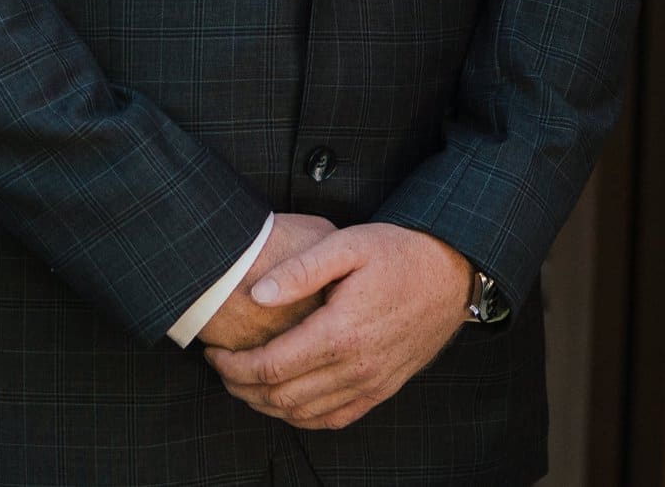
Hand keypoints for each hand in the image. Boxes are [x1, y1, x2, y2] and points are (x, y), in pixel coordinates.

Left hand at [201, 223, 471, 429]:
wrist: (451, 273)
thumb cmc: (397, 253)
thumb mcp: (347, 245)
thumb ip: (300, 270)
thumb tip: (257, 294)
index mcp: (341, 333)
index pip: (272, 366)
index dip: (234, 366)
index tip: (213, 353)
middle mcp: (357, 367)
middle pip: (282, 396)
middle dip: (241, 387)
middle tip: (220, 369)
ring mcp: (372, 383)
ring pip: (305, 414)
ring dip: (266, 405)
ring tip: (243, 383)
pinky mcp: (383, 389)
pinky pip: (335, 419)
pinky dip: (302, 417)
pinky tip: (284, 400)